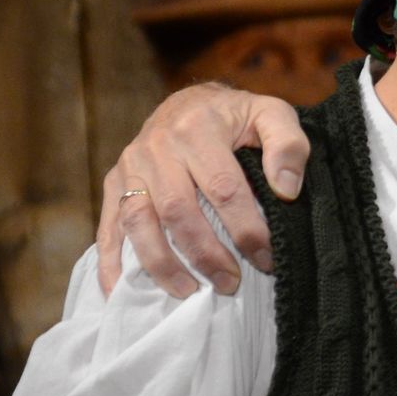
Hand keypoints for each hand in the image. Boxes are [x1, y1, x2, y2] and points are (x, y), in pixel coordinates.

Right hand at [97, 83, 309, 297]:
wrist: (189, 103)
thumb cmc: (237, 117)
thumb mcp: (272, 115)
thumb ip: (288, 146)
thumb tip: (287, 190)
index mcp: (198, 129)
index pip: (223, 188)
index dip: (245, 227)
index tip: (265, 257)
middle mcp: (157, 147)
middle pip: (179, 210)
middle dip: (206, 254)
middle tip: (231, 283)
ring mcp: (129, 166)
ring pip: (139, 222)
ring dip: (162, 264)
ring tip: (189, 292)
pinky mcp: (112, 184)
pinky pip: (108, 226)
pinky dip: (111, 262)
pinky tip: (119, 291)